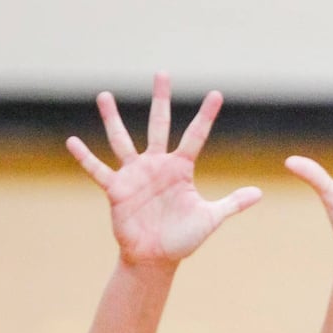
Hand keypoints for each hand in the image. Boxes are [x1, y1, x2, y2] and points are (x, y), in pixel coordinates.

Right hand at [66, 72, 261, 267]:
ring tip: (104, 95)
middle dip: (161, 99)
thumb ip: (232, 203)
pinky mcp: (116, 190)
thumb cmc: (183, 239)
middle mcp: (157, 165)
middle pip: (159, 124)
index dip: (206, 116)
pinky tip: (72, 141)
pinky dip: (85, 157)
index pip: (196, 136)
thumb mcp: (210, 219)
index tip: (216, 93)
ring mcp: (135, 175)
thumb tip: (260, 193)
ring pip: (122, 140)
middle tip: (162, 73)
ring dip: (113, 118)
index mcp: (181, 169)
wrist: (155, 258)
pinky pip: (98, 170)